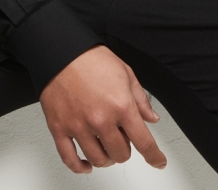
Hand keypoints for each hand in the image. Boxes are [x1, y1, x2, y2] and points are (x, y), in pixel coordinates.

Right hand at [39, 44, 166, 173]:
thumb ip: (140, 99)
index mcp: (121, 105)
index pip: (144, 142)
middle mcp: (101, 120)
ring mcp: (79, 126)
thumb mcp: (125, 72)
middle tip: (121, 137)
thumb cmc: (91, 58)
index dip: (154, 156)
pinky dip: (80, 167)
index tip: (158, 161)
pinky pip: (70, 159)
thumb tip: (151, 118)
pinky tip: (86, 164)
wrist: (61, 50)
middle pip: (120, 154)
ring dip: (106, 157)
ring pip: (98, 159)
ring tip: (105, 146)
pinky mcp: (59, 128)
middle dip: (125, 149)